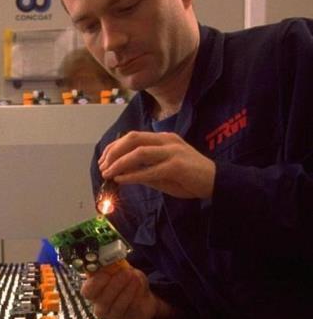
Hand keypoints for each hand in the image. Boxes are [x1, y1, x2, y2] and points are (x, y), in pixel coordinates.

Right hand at [81, 265, 175, 318]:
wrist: (142, 297)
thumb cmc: (126, 281)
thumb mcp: (120, 269)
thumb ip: (114, 265)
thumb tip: (111, 258)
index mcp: (94, 291)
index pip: (87, 291)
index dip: (96, 282)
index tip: (107, 273)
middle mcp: (100, 305)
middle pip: (102, 300)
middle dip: (115, 285)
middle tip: (126, 273)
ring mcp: (113, 315)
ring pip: (117, 306)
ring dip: (127, 289)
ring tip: (134, 278)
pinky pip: (130, 310)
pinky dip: (136, 296)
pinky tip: (140, 287)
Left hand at [98, 131, 215, 198]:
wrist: (217, 182)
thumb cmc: (191, 178)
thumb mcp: (164, 173)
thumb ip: (145, 170)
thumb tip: (123, 174)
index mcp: (163, 138)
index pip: (133, 136)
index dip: (115, 147)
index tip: (104, 160)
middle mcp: (166, 141)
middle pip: (132, 139)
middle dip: (113, 152)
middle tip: (102, 166)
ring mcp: (172, 151)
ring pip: (138, 152)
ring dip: (119, 163)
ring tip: (107, 174)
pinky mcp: (177, 166)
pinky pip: (149, 170)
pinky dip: (132, 175)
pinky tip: (121, 180)